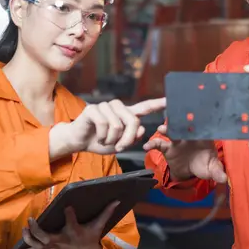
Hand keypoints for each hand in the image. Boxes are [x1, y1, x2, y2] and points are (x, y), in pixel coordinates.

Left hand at [12, 202, 119, 248]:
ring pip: (37, 244)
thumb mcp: (98, 226)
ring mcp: (52, 246)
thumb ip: (106, 212)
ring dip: (29, 237)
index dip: (70, 214)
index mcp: (73, 232)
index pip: (71, 223)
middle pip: (46, 237)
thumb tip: (117, 200)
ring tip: (25, 227)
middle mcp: (61, 240)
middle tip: (31, 220)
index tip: (68, 207)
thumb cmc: (89, 237)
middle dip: (37, 230)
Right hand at [50, 98, 165, 159]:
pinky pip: (104, 124)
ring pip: (118, 125)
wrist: (78, 142)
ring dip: (111, 139)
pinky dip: (102, 136)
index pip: (145, 107)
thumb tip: (143, 129)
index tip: (170, 100)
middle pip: (133, 121)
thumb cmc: (99, 141)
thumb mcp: (119, 144)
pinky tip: (97, 137)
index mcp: (126, 114)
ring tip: (105, 140)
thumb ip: (132, 138)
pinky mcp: (93, 109)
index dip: (158, 104)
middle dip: (128, 138)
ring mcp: (106, 106)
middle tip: (120, 148)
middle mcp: (118, 107)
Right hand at [143, 124, 226, 183]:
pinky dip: (152, 144)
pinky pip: (159, 144)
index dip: (199, 123)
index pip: (201, 127)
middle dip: (180, 122)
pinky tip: (146, 147)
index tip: (196, 119)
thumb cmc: (204, 165)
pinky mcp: (167, 148)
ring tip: (161, 129)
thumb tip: (224, 178)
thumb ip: (217, 172)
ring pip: (171, 132)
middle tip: (176, 118)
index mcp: (202, 137)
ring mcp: (177, 141)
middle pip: (184, 126)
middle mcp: (189, 135)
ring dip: (166, 129)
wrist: (190, 172)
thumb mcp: (212, 169)